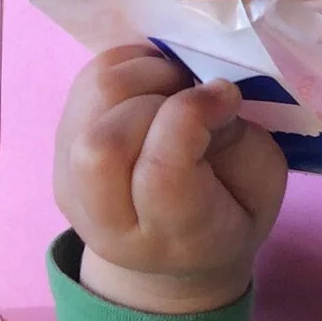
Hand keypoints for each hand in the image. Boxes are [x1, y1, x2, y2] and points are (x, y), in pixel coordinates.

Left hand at [54, 46, 286, 315]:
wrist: (170, 253)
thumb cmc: (230, 213)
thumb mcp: (263, 189)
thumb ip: (239, 142)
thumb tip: (204, 88)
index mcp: (171, 235)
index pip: (159, 172)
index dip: (193, 115)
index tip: (227, 94)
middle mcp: (106, 217)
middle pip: (104, 142)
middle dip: (159, 94)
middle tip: (196, 91)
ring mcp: (70, 182)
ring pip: (92, 97)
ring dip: (144, 73)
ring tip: (177, 84)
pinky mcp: (59, 148)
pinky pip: (86, 82)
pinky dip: (128, 67)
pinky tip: (156, 85)